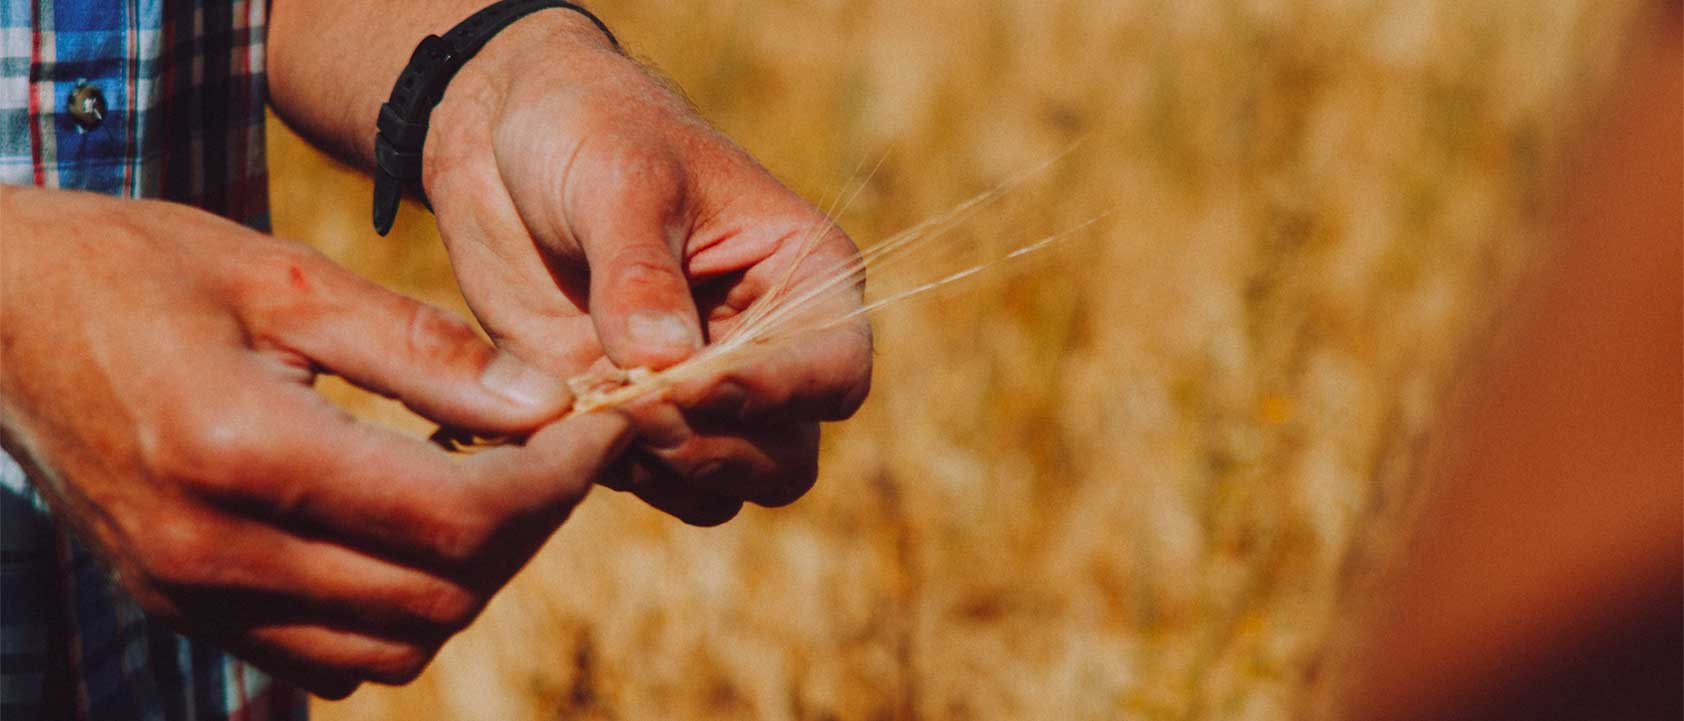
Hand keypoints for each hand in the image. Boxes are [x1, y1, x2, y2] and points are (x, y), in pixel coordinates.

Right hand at [0, 186, 630, 696]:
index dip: (553, 482)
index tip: (599, 429)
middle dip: (527, 528)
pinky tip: (414, 535)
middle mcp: (212, 550)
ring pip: (394, 650)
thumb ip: (420, 347)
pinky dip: (399, 617)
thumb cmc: (136, 271)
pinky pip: (328, 663)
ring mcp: (191, 596)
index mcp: (239, 451)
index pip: (454, 515)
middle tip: (557, 454)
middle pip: (439, 594)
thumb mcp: (282, 278)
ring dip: (470, 582)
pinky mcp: (183, 611)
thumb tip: (543, 405)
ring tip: (494, 490)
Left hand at [417, 12, 872, 524]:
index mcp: (804, 277)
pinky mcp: (636, 416)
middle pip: (785, 457)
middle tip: (631, 407)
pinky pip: (652, 485)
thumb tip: (666, 365)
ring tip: (594, 408)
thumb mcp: (621, 180)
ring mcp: (703, 393)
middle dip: (711, 448)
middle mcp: (770, 349)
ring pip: (724, 488)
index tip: (689, 384)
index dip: (776, 394)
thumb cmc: (592, 129)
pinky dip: (612, 472)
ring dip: (661, 472)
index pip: (834, 371)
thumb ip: (641, 273)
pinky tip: (565, 416)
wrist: (506, 138)